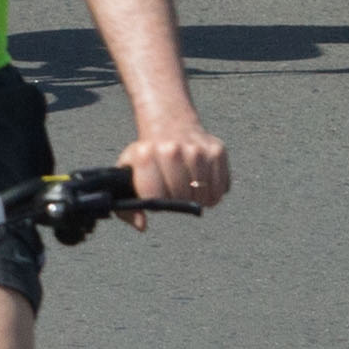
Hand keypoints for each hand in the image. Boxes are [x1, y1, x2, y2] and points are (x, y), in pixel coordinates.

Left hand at [114, 121, 230, 214]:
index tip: (158, 193)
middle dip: (178, 201)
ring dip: (198, 198)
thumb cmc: (147, 155)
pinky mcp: (217, 151)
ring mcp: (197, 150)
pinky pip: (221, 189)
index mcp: (145, 154)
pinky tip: (203, 182)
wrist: (170, 122)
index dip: (158, 201)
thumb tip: (142, 226)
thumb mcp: (128, 174)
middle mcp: (172, 150)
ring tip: (188, 186)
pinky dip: (214, 192)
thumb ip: (127, 206)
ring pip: (204, 196)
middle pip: (182, 198)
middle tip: (174, 191)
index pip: (157, 198)